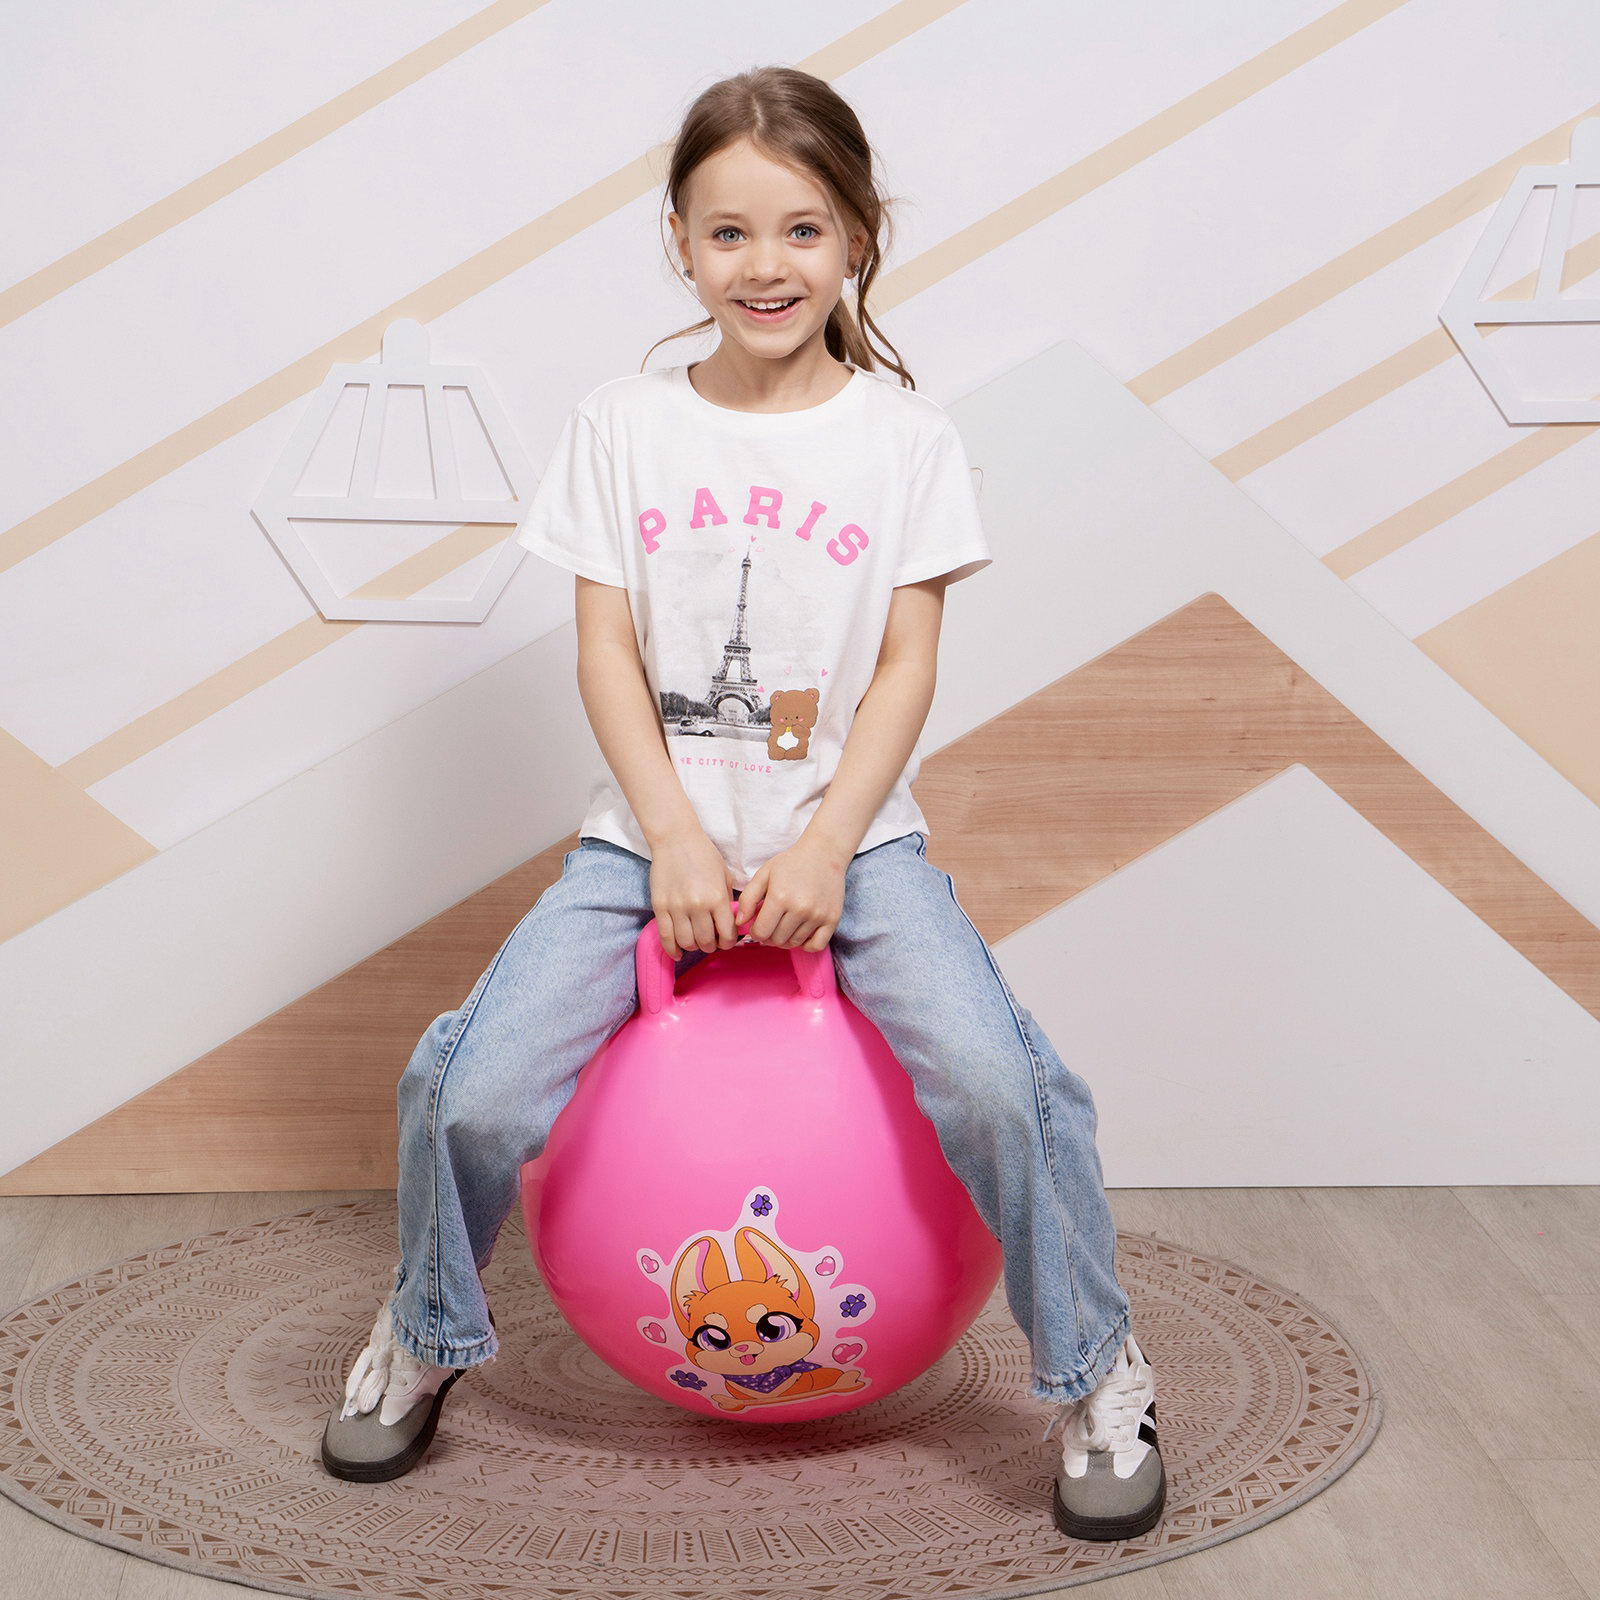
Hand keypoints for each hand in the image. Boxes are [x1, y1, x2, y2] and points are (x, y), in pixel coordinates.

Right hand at [648, 827, 739, 959]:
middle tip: (711, 941)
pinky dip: (673, 949)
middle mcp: (698, 905)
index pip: (726, 934)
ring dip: (693, 946)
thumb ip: (728, 902)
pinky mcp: (660, 907)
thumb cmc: (704, 856)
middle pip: (706, 942)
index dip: (728, 942)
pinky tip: (678, 952)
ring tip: (696, 941)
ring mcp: (677, 907)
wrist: (676, 839)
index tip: (726, 940)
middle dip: (711, 946)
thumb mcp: (725, 876)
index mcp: (717, 898)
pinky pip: (666, 937)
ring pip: (686, 942)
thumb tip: (732, 925)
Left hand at [735, 835, 848, 951]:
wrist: (824, 853)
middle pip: (777, 940)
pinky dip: (806, 945)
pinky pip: (816, 945)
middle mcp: (800, 908)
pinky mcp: (832, 919)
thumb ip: (748, 898)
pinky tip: (801, 934)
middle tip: (771, 924)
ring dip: (786, 939)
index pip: (761, 932)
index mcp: (780, 897)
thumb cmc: (791, 863)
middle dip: (769, 936)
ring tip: (784, 925)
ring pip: (794, 943)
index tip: (758, 926)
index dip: (755, 932)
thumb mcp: (764, 874)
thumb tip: (740, 922)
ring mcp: (818, 915)